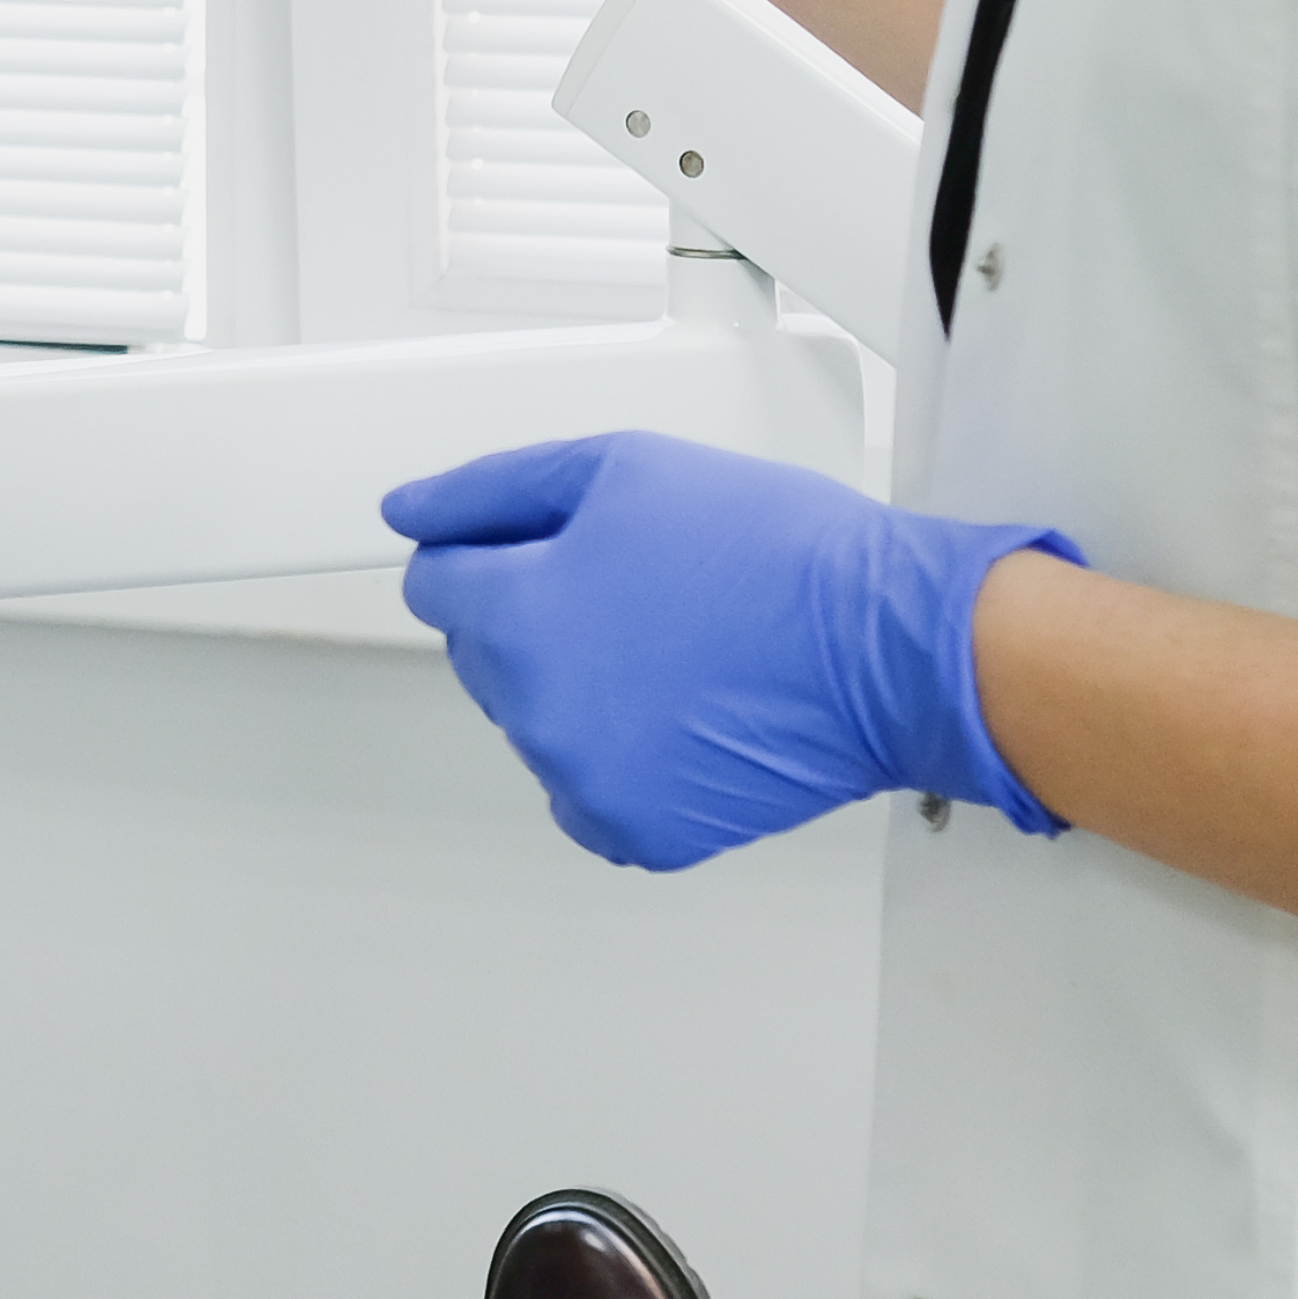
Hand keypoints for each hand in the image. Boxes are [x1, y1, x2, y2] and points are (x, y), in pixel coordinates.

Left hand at [379, 431, 1078, 868]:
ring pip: (540, 722)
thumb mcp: (621, 468)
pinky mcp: (638, 830)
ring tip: (678, 645)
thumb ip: (494, 489)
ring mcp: (585, 780)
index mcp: (516, 617)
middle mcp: (535, 711)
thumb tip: (412, 510)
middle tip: (636, 588)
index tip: (542, 553)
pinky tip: (684, 709)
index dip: (490, 554)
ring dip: (582, 687)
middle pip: (485, 656)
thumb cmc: (776, 555)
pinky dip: (622, 755)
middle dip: (536, 618)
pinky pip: (589, 788)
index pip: (434, 585)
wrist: (886, 645)